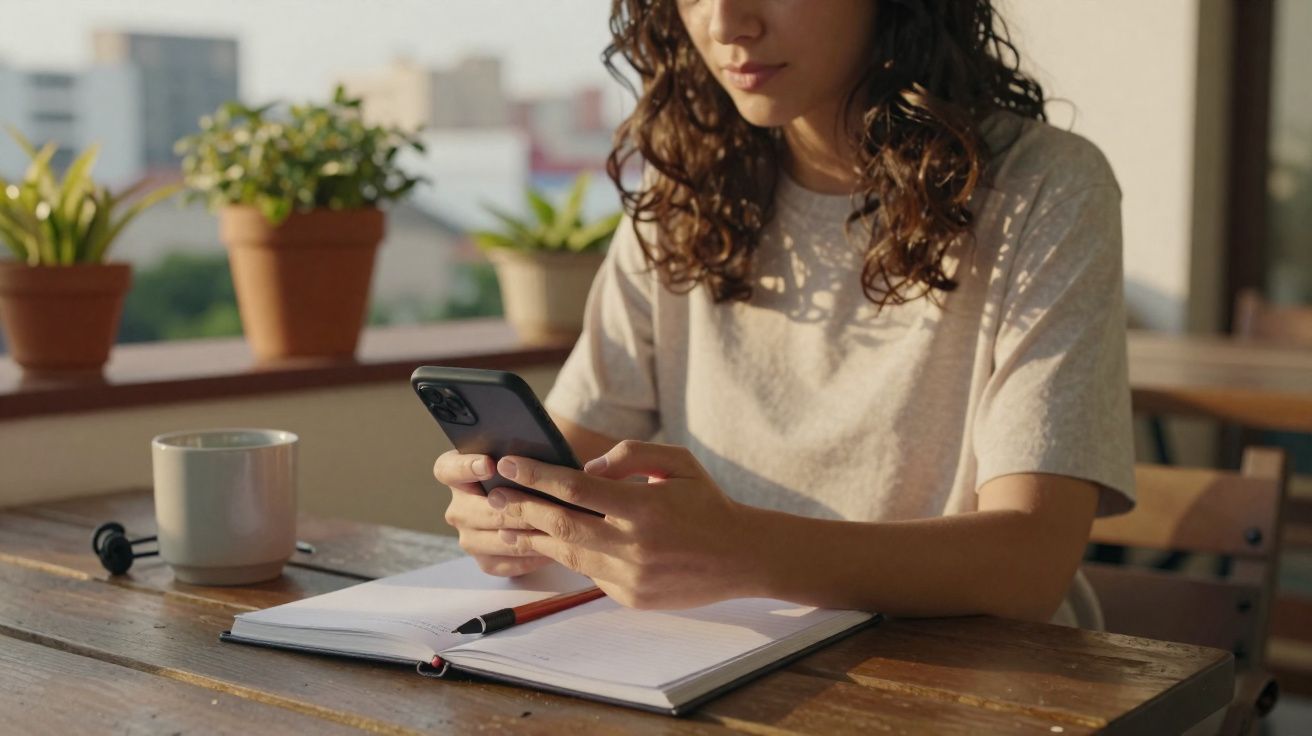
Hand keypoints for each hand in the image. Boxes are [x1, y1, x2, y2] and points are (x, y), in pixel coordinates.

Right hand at [433, 450, 552, 576]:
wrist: (550, 505)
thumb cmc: (538, 475)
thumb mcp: (533, 456)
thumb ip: (529, 451)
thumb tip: (542, 452)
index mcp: (460, 474)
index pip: (447, 469)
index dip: (465, 467)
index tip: (489, 464)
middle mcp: (459, 506)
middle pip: (471, 511)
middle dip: (507, 508)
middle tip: (534, 505)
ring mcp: (469, 536)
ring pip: (489, 539)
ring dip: (520, 534)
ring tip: (550, 527)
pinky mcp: (485, 560)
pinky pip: (503, 562)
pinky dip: (527, 557)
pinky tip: (550, 548)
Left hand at [491, 440, 759, 608]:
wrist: (741, 557)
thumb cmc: (707, 503)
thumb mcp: (678, 462)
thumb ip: (631, 456)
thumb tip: (588, 469)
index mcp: (644, 507)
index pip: (576, 489)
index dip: (537, 476)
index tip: (509, 463)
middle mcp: (634, 545)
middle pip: (561, 525)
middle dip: (522, 508)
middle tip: (494, 494)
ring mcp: (630, 576)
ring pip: (568, 554)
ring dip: (534, 537)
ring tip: (507, 522)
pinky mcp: (630, 597)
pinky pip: (590, 573)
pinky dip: (571, 555)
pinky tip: (552, 542)